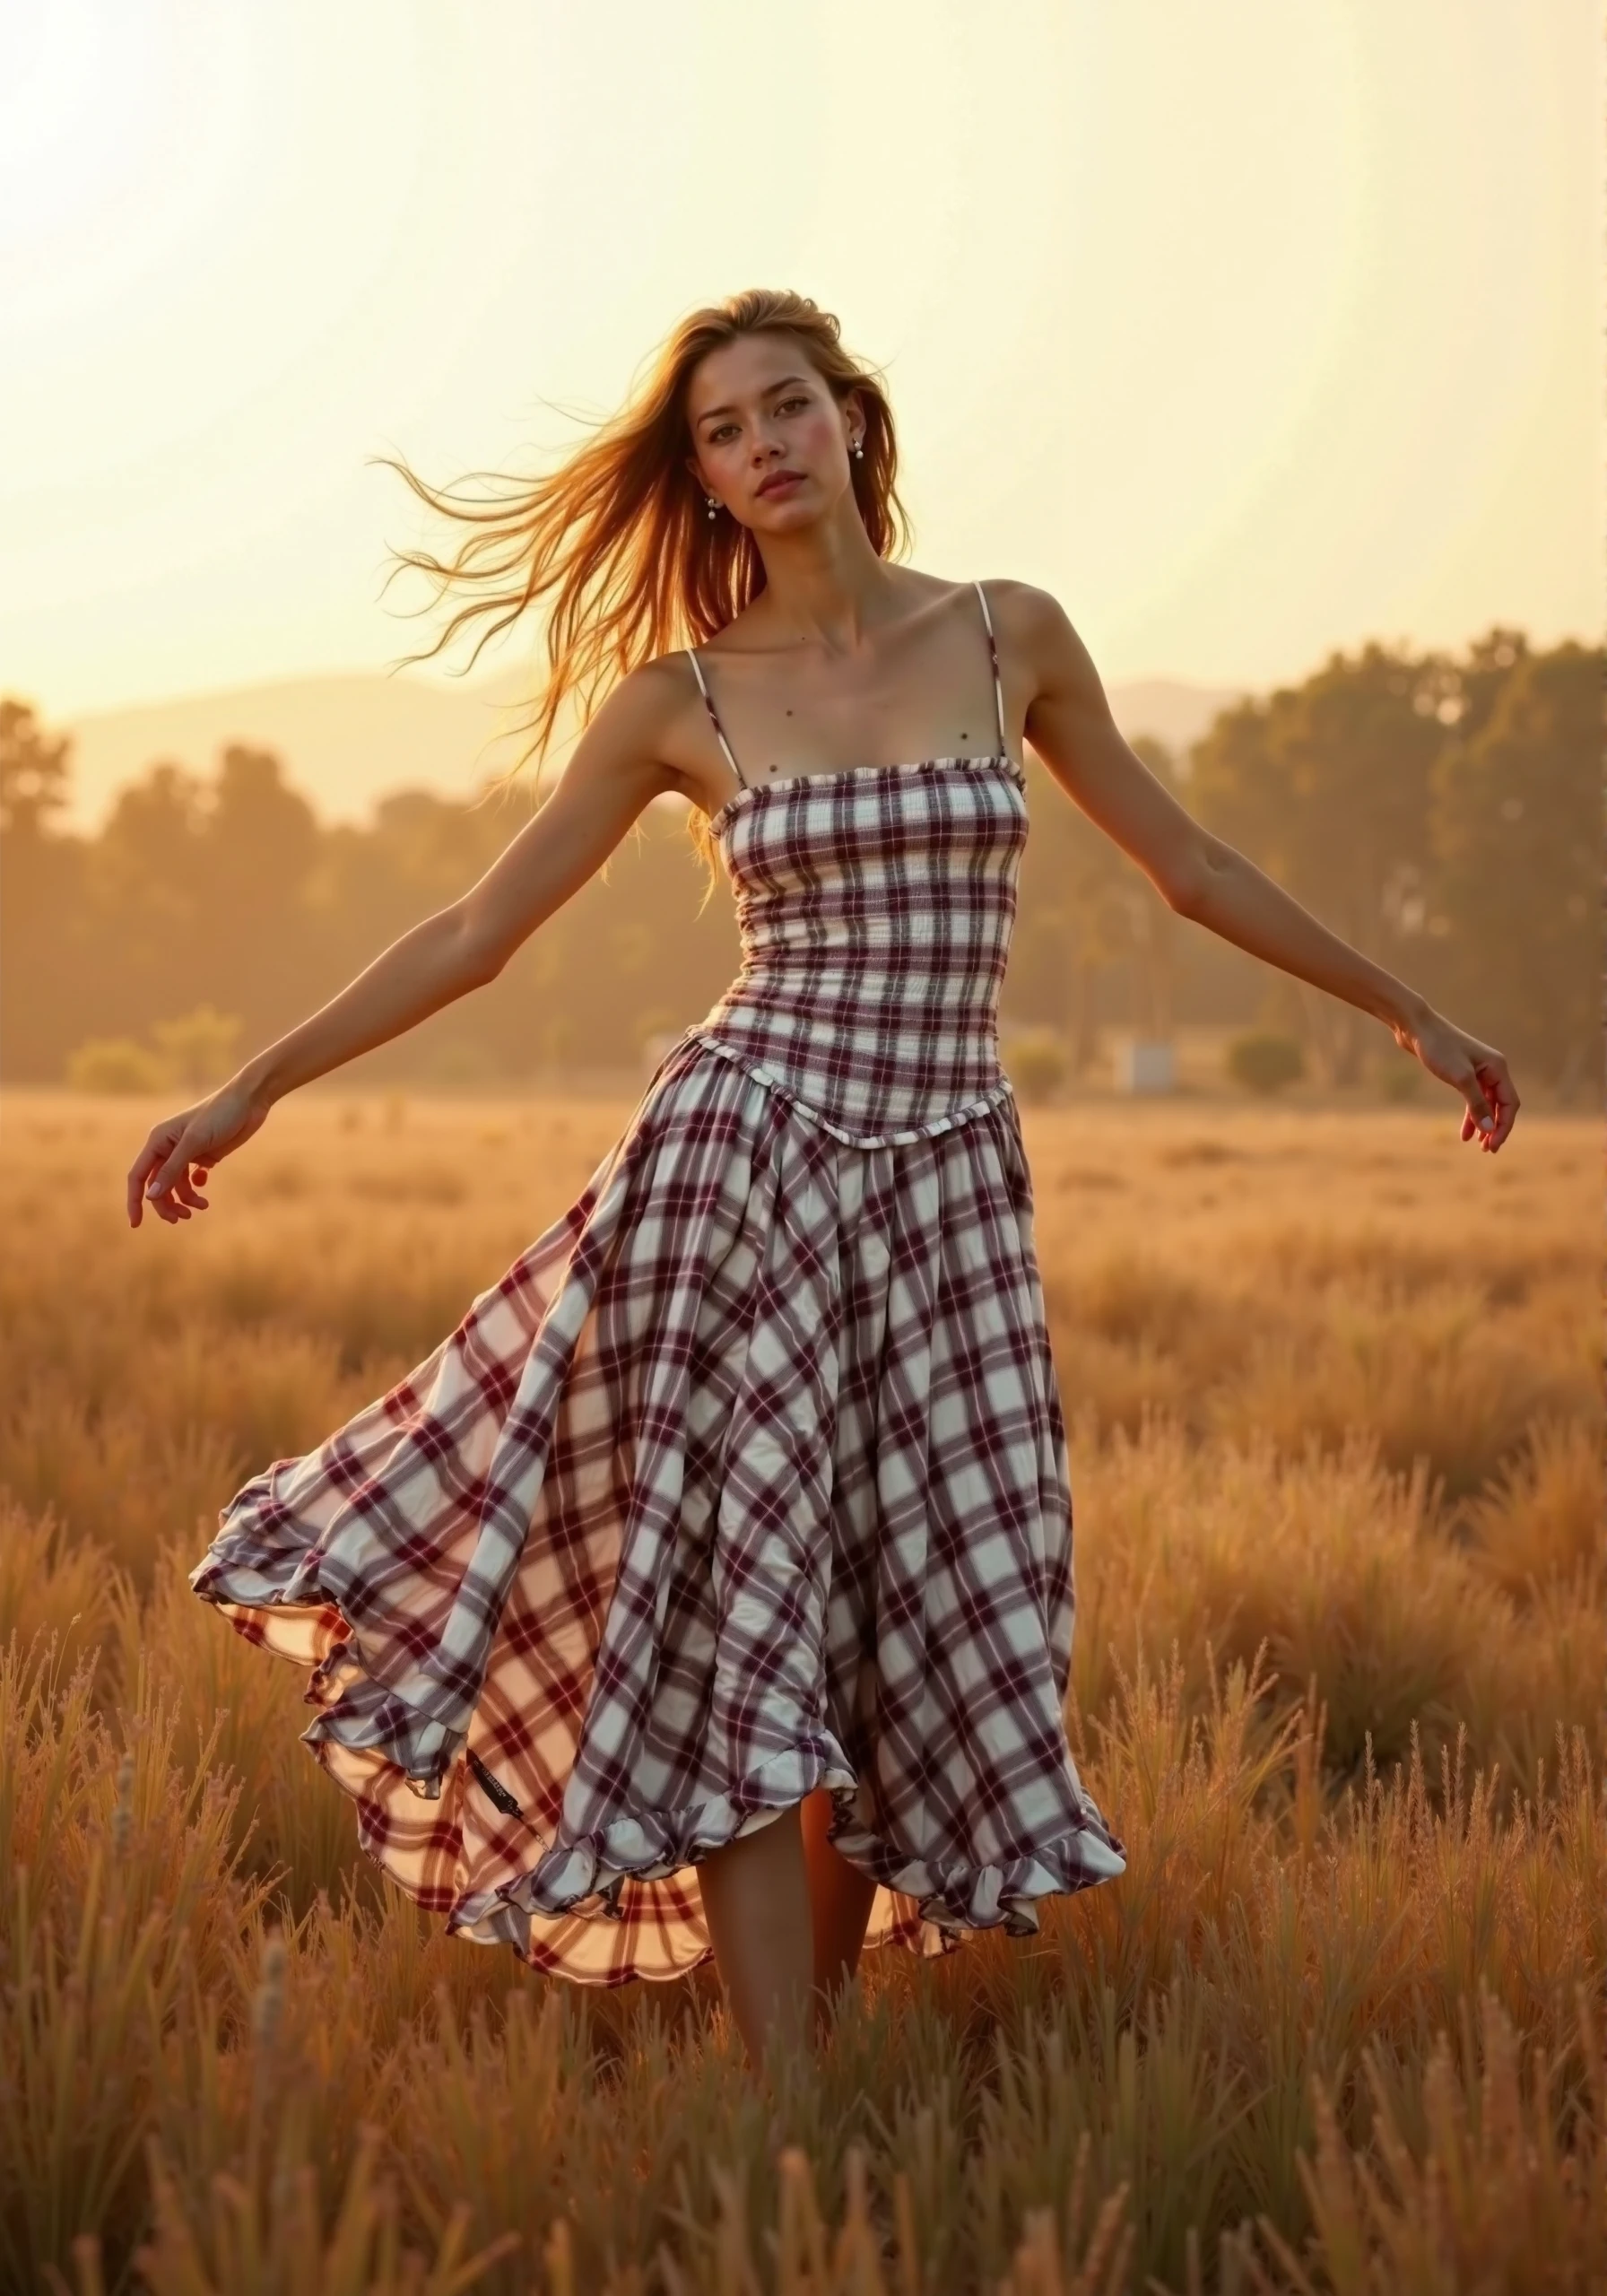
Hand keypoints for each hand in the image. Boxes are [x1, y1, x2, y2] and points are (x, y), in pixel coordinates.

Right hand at [127, 1078, 271, 1225]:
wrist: (249, 1102)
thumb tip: (151, 1196)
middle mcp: (167, 1147)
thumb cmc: (219, 1115)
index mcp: (158, 1141)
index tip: (136, 1224)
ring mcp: (186, 1153)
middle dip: (167, 1204)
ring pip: (176, 1185)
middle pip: (158, 1186)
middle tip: (183, 1218)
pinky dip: (196, 1188)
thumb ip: (172, 1169)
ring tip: (203, 1206)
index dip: (134, 1201)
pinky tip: (204, 1181)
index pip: (138, 1176)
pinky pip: (191, 1179)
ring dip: (185, 1199)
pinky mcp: (203, 1156)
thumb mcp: (195, 1143)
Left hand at [1390, 1007, 1518, 1151]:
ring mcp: (1479, 1071)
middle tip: (1487, 1150)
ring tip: (1479, 1145)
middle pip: (1501, 1106)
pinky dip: (1471, 1116)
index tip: (1492, 1146)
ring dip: (1484, 1124)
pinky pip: (1473, 1099)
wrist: (1416, 1029)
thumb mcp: (1460, 1078)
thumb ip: (1476, 1103)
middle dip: (1496, 1128)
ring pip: (1487, 1104)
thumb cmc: (1438, 1048)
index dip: (1503, 1127)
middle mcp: (1493, 1069)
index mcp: (1498, 1068)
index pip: (1510, 1104)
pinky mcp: (1463, 1074)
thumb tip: (1488, 1128)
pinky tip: (1465, 1133)